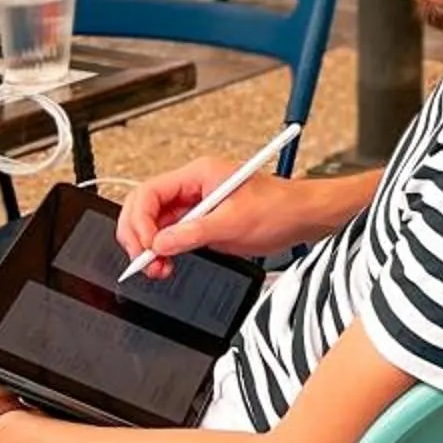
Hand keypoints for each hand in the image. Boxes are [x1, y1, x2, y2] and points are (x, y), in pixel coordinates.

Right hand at [117, 156, 306, 276]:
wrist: (302, 218)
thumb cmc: (280, 207)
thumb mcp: (235, 221)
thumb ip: (194, 232)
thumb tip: (160, 244)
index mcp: (199, 174)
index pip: (150, 192)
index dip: (141, 220)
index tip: (147, 245)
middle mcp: (193, 188)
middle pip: (145, 209)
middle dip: (139, 236)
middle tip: (145, 261)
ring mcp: (196, 206)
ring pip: (154, 226)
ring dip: (149, 248)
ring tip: (158, 268)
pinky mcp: (201, 224)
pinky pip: (169, 237)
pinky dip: (162, 253)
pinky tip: (167, 264)